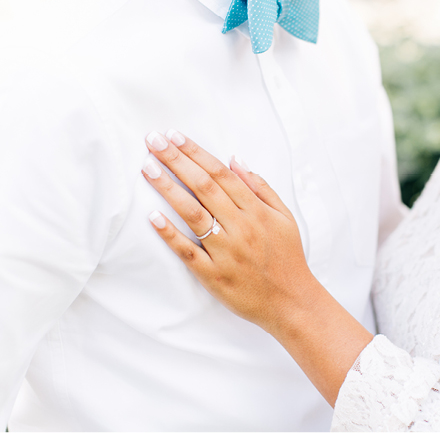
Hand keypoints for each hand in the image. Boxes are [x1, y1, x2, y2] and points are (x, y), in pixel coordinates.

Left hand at [141, 130, 373, 405]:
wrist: (291, 301)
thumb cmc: (287, 257)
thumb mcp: (284, 217)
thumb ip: (260, 187)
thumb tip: (235, 161)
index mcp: (256, 211)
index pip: (221, 174)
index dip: (197, 153)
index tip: (176, 136)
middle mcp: (240, 227)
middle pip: (204, 187)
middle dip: (177, 161)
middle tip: (154, 140)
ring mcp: (226, 251)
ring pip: (193, 214)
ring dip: (168, 188)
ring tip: (148, 167)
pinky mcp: (213, 275)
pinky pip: (188, 252)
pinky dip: (170, 234)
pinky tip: (152, 216)